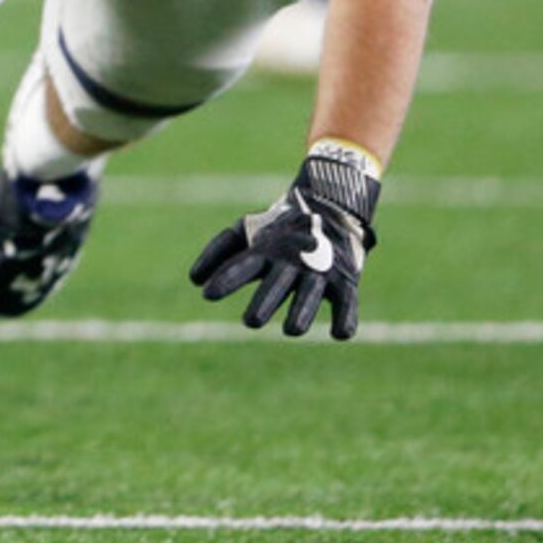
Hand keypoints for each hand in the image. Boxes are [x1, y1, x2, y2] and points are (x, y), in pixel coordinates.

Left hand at [188, 144, 380, 339]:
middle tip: (251, 322)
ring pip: (311, 294)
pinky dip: (346, 317)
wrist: (329, 208)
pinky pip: (348, 302)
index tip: (207, 295)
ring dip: (302, 312)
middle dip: (265, 301)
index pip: (244, 265)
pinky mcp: (345, 281)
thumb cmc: (277, 230)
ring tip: (291, 331)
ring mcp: (320, 270)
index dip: (227, 279)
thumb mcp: (244, 232)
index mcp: (266, 250)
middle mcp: (292, 260)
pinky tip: (339, 334)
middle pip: (278, 283)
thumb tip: (194, 280)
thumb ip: (218, 252)